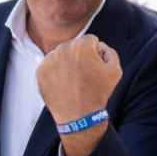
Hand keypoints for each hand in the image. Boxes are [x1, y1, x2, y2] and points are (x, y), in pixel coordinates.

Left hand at [37, 34, 121, 155]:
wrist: (78, 115)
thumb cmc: (98, 93)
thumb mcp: (116, 71)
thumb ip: (110, 52)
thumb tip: (101, 47)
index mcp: (82, 45)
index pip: (91, 40)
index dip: (97, 54)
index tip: (96, 67)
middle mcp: (63, 48)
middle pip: (74, 46)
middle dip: (80, 56)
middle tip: (85, 75)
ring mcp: (49, 59)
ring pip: (61, 55)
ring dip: (67, 63)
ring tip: (74, 81)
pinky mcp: (40, 70)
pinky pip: (50, 65)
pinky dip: (56, 72)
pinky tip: (64, 84)